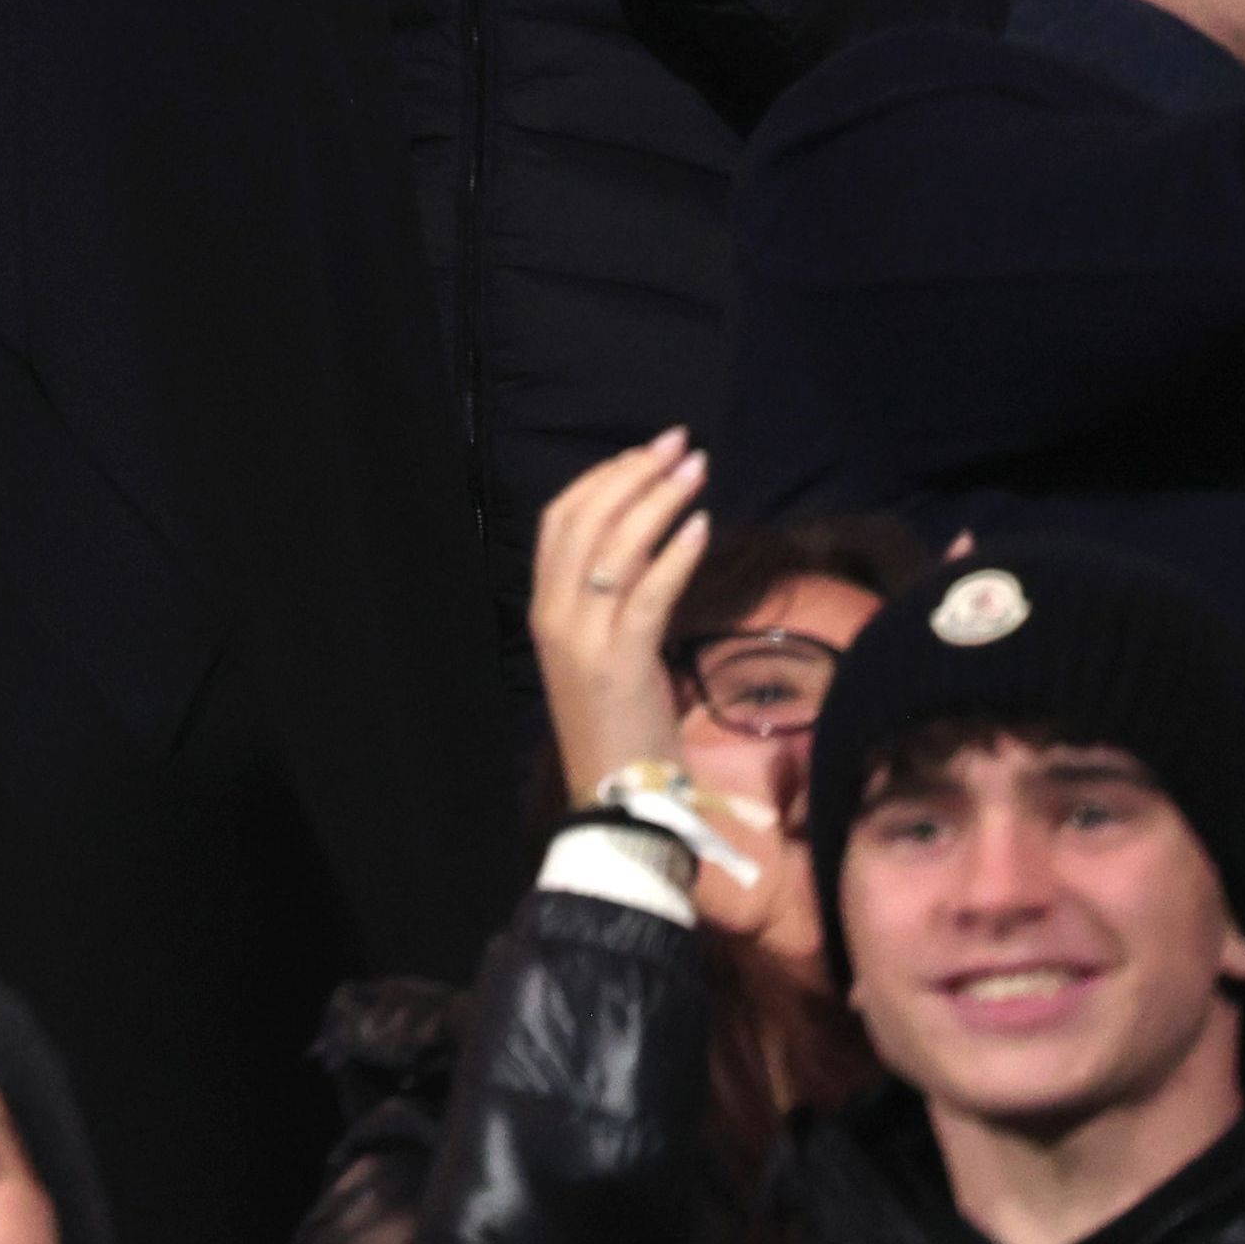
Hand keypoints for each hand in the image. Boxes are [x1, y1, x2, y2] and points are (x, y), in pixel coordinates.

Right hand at [530, 429, 709, 815]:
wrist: (616, 798)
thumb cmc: (618, 726)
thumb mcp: (603, 653)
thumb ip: (614, 602)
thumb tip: (651, 548)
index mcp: (544, 609)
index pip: (559, 522)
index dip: (602, 479)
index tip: (645, 453)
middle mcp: (555, 615)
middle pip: (585, 522)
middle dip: (634, 474)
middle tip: (679, 445)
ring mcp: (583, 637)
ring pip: (615, 548)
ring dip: (659, 501)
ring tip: (696, 471)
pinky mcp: (621, 660)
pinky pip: (646, 593)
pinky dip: (674, 554)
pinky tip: (700, 527)